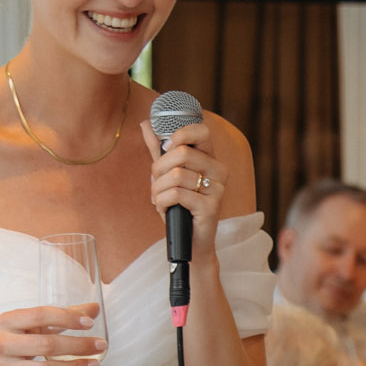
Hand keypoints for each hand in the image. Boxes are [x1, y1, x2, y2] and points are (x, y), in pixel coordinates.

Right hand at [0, 305, 102, 365]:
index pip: (40, 315)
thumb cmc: (4, 347)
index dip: (67, 318)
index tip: (90, 322)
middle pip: (47, 344)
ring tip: (94, 365)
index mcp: (7, 322)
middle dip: (78, 346)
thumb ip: (57, 318)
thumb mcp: (23, 327)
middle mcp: (3, 344)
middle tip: (101, 345)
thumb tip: (93, 309)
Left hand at [152, 116, 233, 248]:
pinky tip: (164, 208)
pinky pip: (177, 194)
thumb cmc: (179, 206)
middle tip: (155, 182)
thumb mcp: (167, 174)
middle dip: (158, 168)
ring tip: (158, 198)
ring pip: (176, 175)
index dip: (180, 135)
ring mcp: (217, 189)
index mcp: (211, 159)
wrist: (190, 242)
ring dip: (158, 188)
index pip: (202, 131)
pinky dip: (162, 201)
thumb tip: (146, 123)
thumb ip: (159, 149)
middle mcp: (219, 171)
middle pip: (182, 153)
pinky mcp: (211, 207)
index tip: (166, 148)